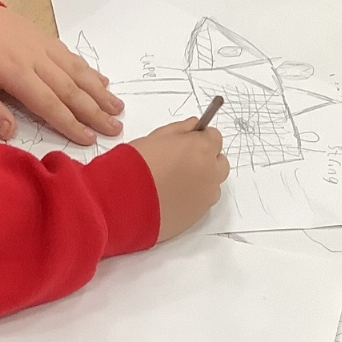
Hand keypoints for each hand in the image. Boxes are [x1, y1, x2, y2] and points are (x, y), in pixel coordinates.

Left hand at [0, 0, 123, 146]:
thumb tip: (10, 133)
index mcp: (15, 73)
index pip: (49, 104)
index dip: (70, 124)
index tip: (90, 139)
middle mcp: (35, 59)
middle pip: (71, 90)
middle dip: (95, 111)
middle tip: (116, 129)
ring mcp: (43, 46)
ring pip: (77, 72)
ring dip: (99, 91)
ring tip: (117, 108)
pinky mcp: (44, 38)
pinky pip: (71, 56)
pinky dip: (89, 70)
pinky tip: (102, 81)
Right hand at [130, 119, 230, 241]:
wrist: (122, 202)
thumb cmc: (134, 167)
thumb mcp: (154, 137)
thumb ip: (180, 130)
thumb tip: (194, 126)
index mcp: (201, 148)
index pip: (215, 137)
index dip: (200, 138)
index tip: (188, 142)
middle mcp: (210, 172)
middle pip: (219, 162)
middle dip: (206, 159)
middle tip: (182, 162)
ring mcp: (206, 196)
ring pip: (212, 184)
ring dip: (201, 180)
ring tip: (175, 183)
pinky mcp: (198, 215)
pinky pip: (202, 202)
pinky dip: (193, 198)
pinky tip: (172, 197)